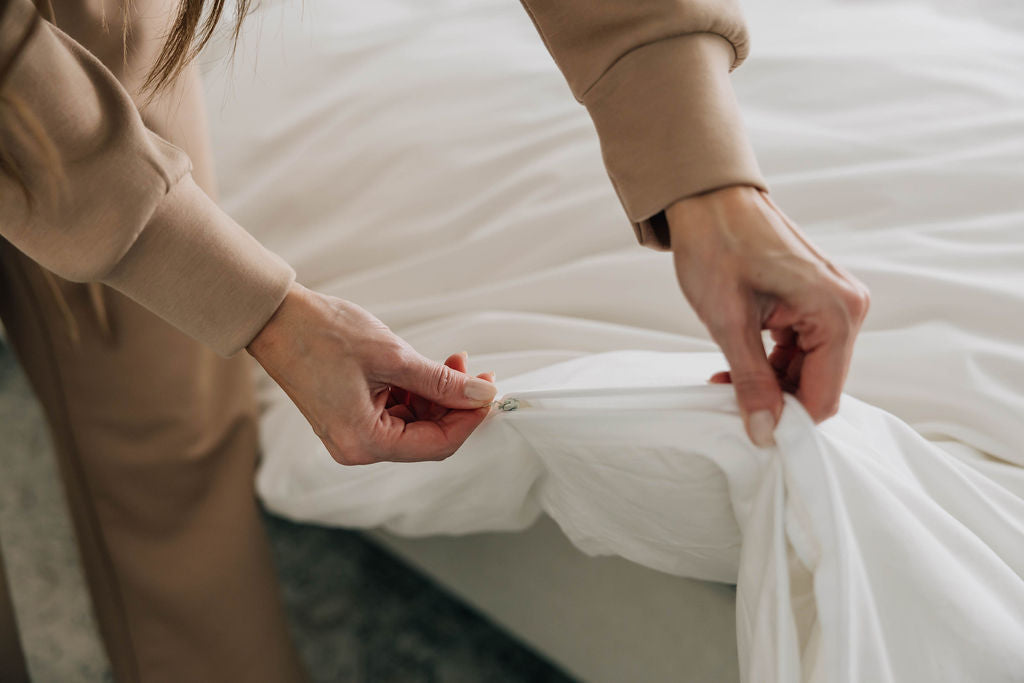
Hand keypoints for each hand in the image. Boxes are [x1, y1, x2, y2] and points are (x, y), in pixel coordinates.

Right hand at [247, 283, 496, 464]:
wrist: (275, 318)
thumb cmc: (323, 334)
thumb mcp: (394, 357)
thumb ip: (442, 381)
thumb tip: (482, 394)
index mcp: (365, 442)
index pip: (437, 444)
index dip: (469, 419)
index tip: (489, 391)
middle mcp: (357, 448)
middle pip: (427, 438)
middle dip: (455, 405)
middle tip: (473, 370)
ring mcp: (352, 435)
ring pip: (414, 424)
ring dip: (437, 396)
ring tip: (451, 361)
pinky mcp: (350, 418)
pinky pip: (396, 414)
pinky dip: (416, 393)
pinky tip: (426, 368)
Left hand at [666, 186, 869, 446]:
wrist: (708, 198)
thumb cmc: (717, 244)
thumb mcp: (728, 322)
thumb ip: (750, 381)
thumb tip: (765, 431)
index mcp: (836, 312)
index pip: (824, 396)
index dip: (789, 422)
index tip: (752, 433)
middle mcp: (847, 307)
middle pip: (818, 385)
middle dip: (775, 401)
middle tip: (728, 403)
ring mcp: (833, 302)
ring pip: (806, 370)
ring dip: (768, 383)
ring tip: (723, 380)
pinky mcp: (814, 300)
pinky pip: (800, 349)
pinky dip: (769, 363)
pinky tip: (735, 365)